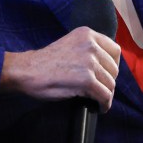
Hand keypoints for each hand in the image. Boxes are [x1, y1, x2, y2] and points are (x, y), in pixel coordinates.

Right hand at [0, 27, 121, 111]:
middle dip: (108, 81)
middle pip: (114, 68)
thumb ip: (88, 49)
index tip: (107, 74)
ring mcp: (90, 62)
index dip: (112, 65)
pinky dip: (104, 104)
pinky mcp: (87, 80)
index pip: (115, 50)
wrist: (27, 71)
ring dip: (106, 94)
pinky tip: (99, 108)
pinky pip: (105, 96)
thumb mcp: (70, 44)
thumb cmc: (45, 62)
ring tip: (98, 100)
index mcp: (87, 34)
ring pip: (110, 84)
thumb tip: (106, 66)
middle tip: (99, 89)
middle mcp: (91, 45)